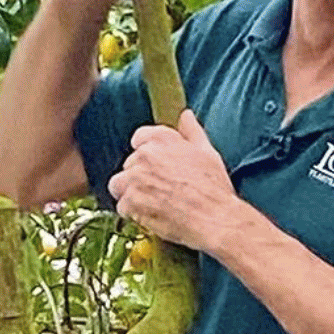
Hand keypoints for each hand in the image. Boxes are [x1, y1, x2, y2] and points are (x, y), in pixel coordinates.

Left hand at [107, 110, 241, 251]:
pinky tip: (151, 216)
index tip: (155, 166)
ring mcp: (135, 178)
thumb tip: (186, 115)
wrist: (214, 218)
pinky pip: (122, 206)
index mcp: (163, 139)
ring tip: (152, 204)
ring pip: (120, 184)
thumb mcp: (208, 153)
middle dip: (140, 177)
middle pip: (129, 164)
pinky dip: (134, 213)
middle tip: (160, 191)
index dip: (146, 153)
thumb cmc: (214, 188)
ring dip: (131, 194)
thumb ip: (192, 132)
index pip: (139, 138)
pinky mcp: (130, 201)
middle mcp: (145, 155)